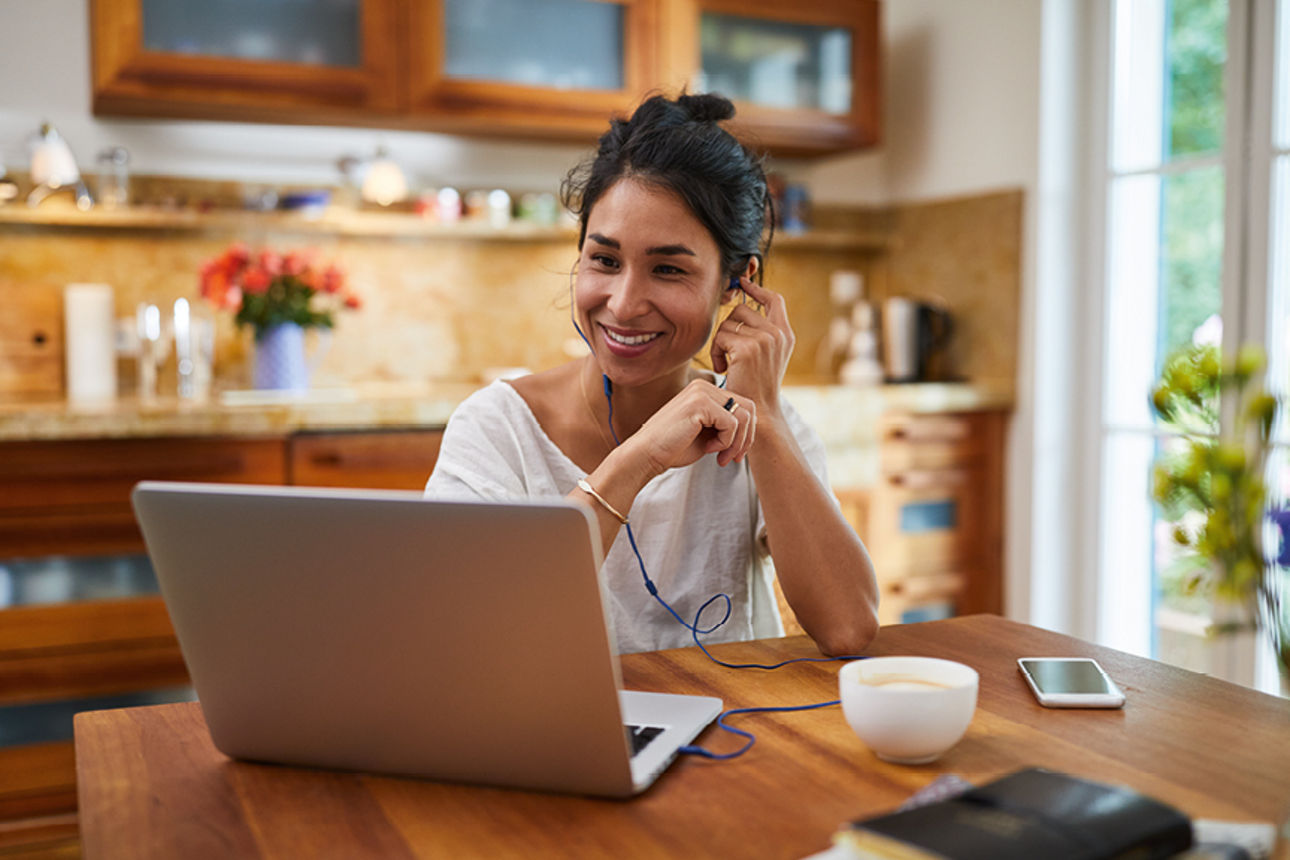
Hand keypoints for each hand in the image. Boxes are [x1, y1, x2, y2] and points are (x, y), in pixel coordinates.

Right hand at [623, 379, 755, 474]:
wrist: (646, 454)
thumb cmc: (674, 447)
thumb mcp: (708, 434)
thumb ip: (727, 426)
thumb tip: (754, 428)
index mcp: (705, 390)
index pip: (743, 405)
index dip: (746, 432)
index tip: (733, 453)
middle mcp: (704, 386)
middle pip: (749, 408)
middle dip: (746, 438)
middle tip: (732, 458)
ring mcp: (702, 392)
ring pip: (744, 416)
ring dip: (736, 442)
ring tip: (720, 457)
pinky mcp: (700, 403)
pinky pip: (732, 423)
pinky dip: (725, 442)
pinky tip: (709, 450)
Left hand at [710, 277, 794, 419]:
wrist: (760, 412)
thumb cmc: (756, 385)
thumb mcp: (766, 356)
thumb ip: (760, 332)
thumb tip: (741, 306)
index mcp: (785, 334)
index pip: (774, 299)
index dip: (757, 289)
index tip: (742, 283)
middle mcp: (778, 333)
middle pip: (742, 309)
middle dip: (728, 328)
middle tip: (727, 352)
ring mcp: (765, 339)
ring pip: (729, 322)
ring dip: (720, 342)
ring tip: (726, 363)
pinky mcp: (748, 348)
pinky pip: (721, 336)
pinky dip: (716, 352)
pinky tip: (723, 369)